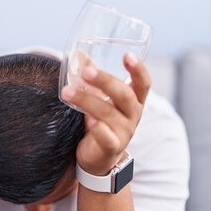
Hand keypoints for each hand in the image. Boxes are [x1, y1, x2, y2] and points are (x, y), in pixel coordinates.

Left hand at [61, 53, 150, 175]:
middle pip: (124, 95)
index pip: (143, 83)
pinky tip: (86, 120)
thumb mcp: (100, 98)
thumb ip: (92, 78)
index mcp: (133, 100)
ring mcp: (124, 132)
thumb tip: (77, 55)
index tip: (127, 54)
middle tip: (86, 72)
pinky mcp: (112, 147)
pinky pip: (106, 136)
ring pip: (109, 113)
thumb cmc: (101, 121)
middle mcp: (133, 115)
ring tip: (67, 92)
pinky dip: (97, 128)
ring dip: (87, 101)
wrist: (99, 156)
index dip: (138, 69)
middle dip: (105, 81)